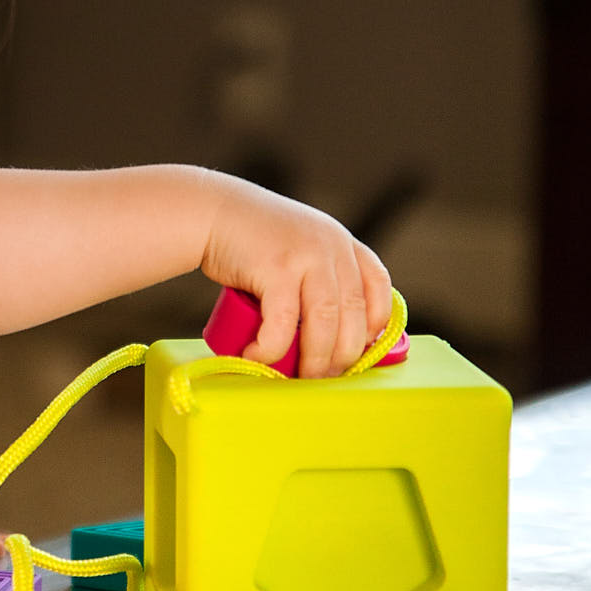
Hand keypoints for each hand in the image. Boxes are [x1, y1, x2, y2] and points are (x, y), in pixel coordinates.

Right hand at [202, 178, 391, 378]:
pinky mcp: (276, 269)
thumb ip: (319, 273)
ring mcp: (306, 257)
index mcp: (342, 243)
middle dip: (343, 356)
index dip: (373, 326)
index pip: (378, 288)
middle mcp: (332, 247)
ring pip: (324, 324)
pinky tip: (257, 357)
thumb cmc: (252, 240)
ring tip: (300, 379)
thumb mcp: (300, 246)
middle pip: (353, 315)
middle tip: (325, 377)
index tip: (356, 350)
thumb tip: (330, 332)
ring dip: (315, 361)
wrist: (212, 212)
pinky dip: (271, 348)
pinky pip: (283, 324)